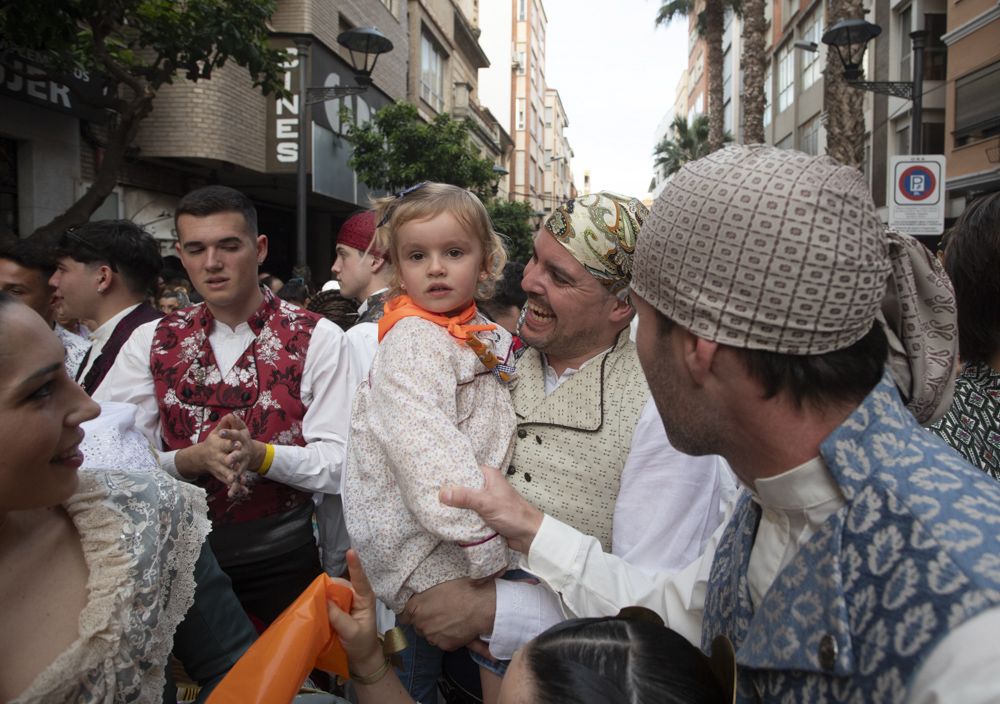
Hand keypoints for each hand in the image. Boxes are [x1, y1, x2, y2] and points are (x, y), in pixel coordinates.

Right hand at [175, 413, 252, 482]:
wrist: (201, 457)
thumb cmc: (213, 442)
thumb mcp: (217, 432)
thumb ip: (225, 424)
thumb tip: (231, 414)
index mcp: (217, 445)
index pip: (225, 444)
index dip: (231, 444)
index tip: (238, 444)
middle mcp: (217, 457)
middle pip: (224, 459)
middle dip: (231, 461)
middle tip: (236, 462)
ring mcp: (218, 467)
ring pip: (224, 472)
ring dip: (230, 476)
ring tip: (235, 479)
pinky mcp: (220, 475)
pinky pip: (227, 481)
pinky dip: (234, 486)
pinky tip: (242, 489)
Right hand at [327, 549, 383, 672]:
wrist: (361, 657)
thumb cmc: (362, 643)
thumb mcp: (352, 633)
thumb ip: (340, 618)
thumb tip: (326, 601)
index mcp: (365, 598)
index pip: (360, 579)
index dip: (355, 565)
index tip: (350, 551)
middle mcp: (356, 594)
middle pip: (340, 582)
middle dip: (328, 586)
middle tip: (316, 598)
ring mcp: (347, 600)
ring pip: (332, 590)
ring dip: (324, 594)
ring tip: (316, 604)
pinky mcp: (338, 607)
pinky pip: (328, 599)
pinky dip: (322, 601)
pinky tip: (315, 604)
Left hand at [399, 577, 495, 650]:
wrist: (480, 605)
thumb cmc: (461, 589)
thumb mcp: (438, 584)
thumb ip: (425, 595)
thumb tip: (420, 597)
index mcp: (415, 607)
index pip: (403, 615)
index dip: (410, 613)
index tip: (416, 611)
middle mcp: (420, 624)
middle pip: (418, 625)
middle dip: (426, 620)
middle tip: (440, 612)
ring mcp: (432, 637)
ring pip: (431, 634)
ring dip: (437, 629)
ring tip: (451, 619)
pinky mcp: (445, 646)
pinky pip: (443, 641)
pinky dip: (449, 637)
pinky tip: (458, 627)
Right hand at [439, 465, 543, 553]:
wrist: (529, 535)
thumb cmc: (513, 514)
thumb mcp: (487, 503)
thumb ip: (465, 497)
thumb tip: (442, 492)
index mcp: (487, 475)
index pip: (464, 469)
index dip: (449, 474)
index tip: (432, 478)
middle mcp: (485, 486)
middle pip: (462, 486)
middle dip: (448, 492)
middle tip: (428, 494)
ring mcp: (484, 501)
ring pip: (463, 501)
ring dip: (453, 506)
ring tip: (432, 506)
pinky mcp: (483, 515)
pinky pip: (467, 513)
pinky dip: (459, 516)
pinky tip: (446, 518)